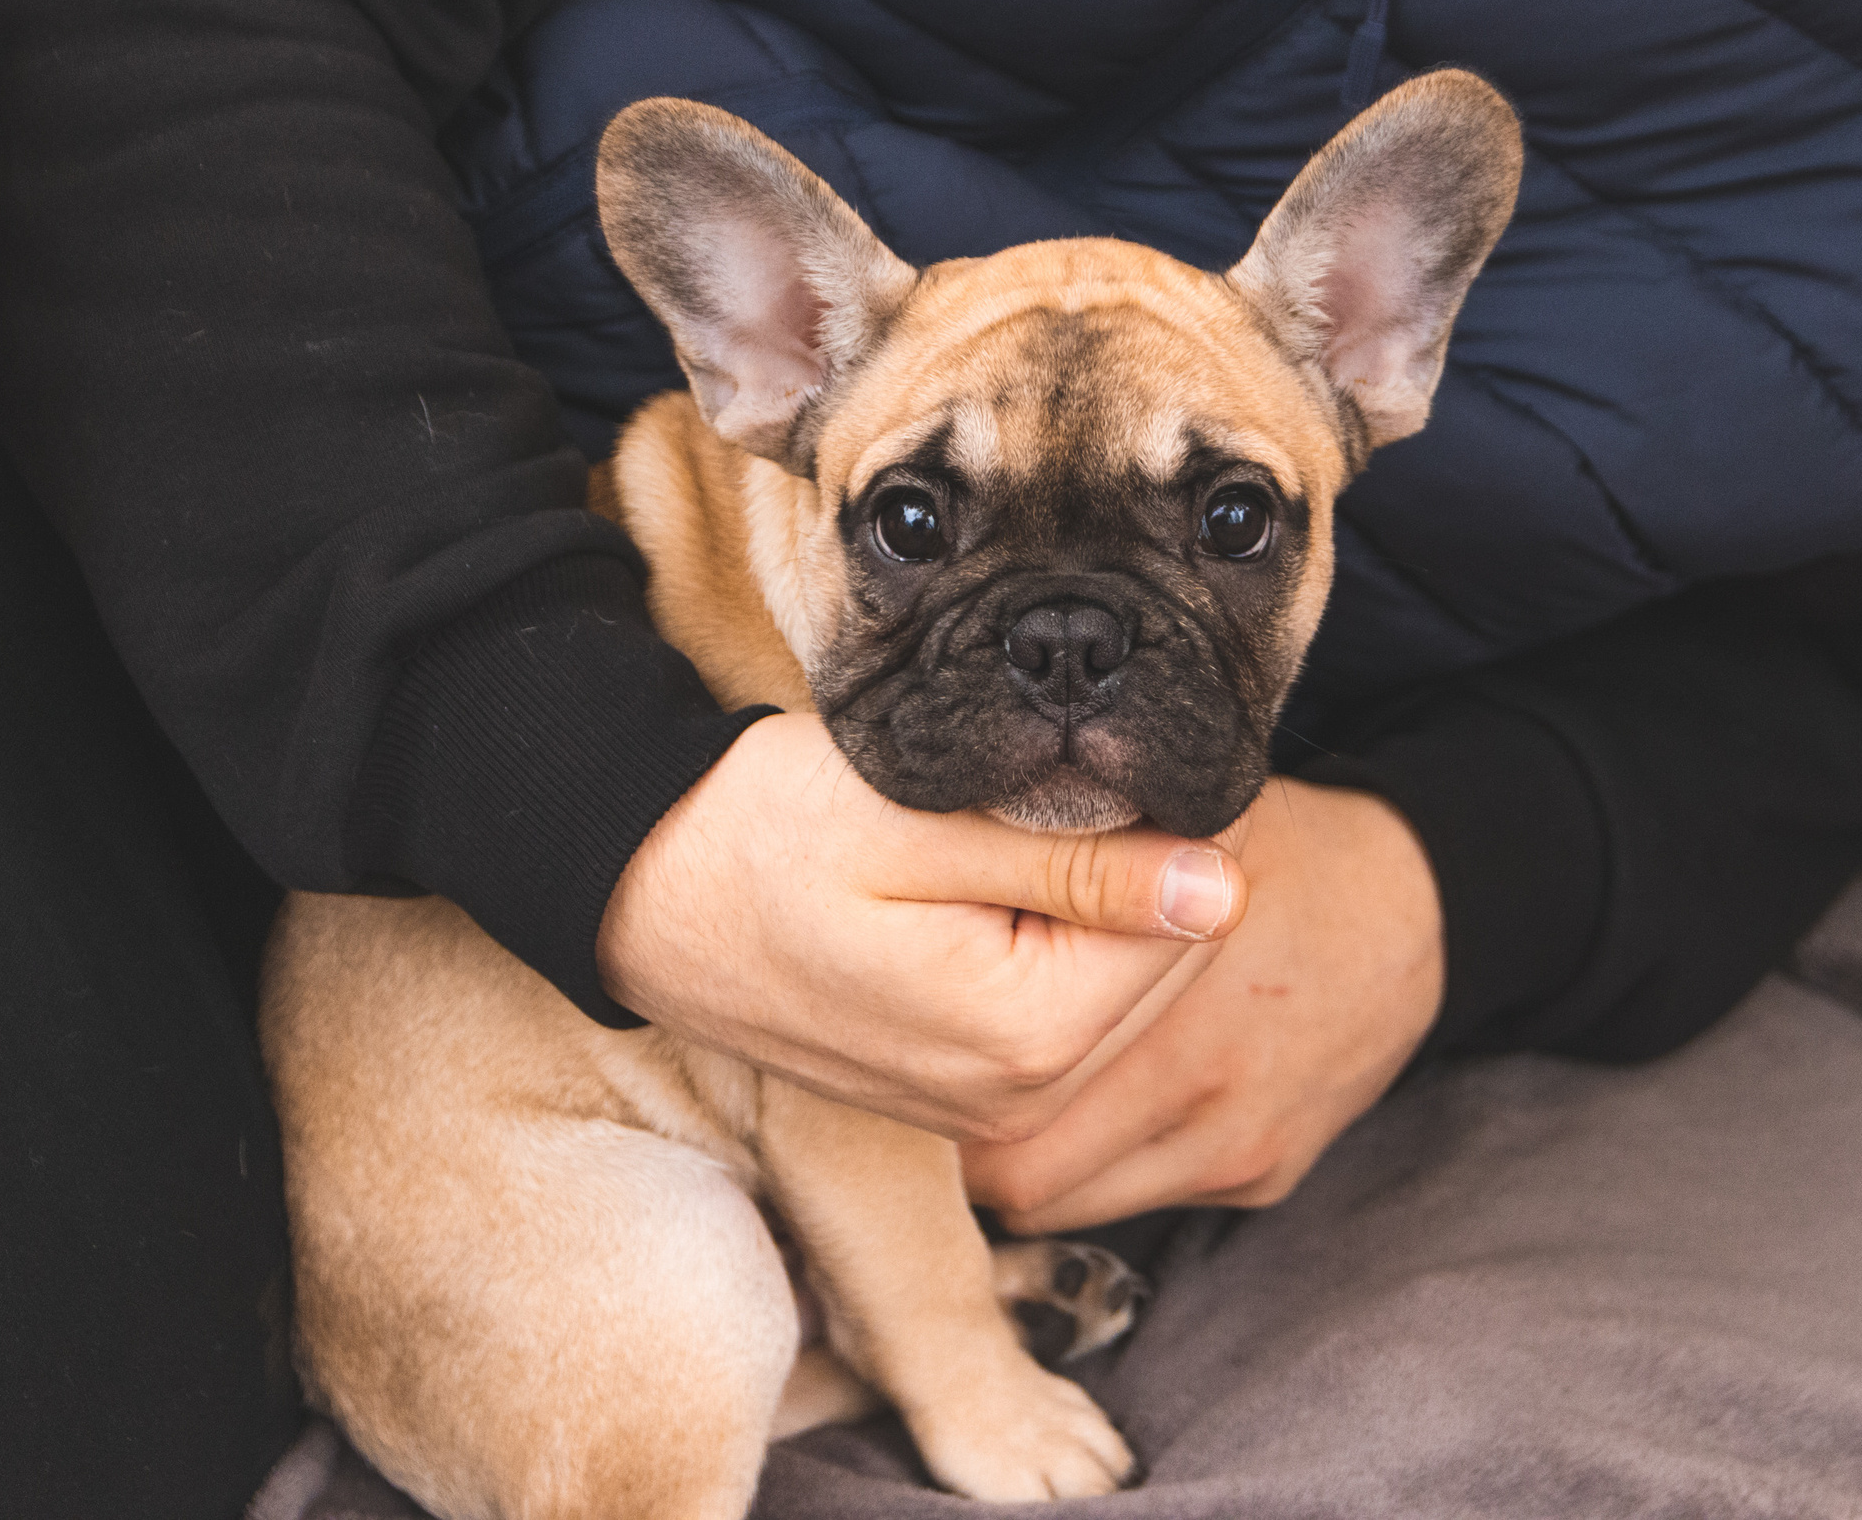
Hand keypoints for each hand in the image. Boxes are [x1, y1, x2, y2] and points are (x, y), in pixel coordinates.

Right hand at [595, 713, 1246, 1143]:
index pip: (1191, 923)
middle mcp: (1016, 1101)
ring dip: (1097, 907)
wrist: (637, 892)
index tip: (1115, 751)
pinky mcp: (961, 1094)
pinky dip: (1053, 944)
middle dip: (1143, 870)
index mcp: (1023, 1038)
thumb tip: (1223, 892)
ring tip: (1012, 830)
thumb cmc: (761, 836)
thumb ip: (1079, 866)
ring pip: (1117, 988)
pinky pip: (1061, 1013)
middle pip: (1164, 965)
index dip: (1172, 821)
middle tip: (1058, 781)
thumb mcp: (921, 824)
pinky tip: (995, 884)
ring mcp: (987, 1109)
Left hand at [961, 778, 1444, 1230]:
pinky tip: (1105, 1101)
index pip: (1002, 1107)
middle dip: (974, 1139)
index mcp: (1170, 1012)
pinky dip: (1108, 1165)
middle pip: (1024, 1174)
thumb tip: (953, 832)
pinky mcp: (1265, 1175)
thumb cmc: (1277, 858)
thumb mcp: (1178, 835)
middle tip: (948, 1079)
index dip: (951, 1078)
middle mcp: (1201, 1094)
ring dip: (1034, 1160)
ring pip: (1071, 1203)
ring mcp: (1236, 1147)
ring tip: (1014, 1092)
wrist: (1416, 912)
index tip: (932, 1038)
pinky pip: (1146, 1200)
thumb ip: (1075, 865)